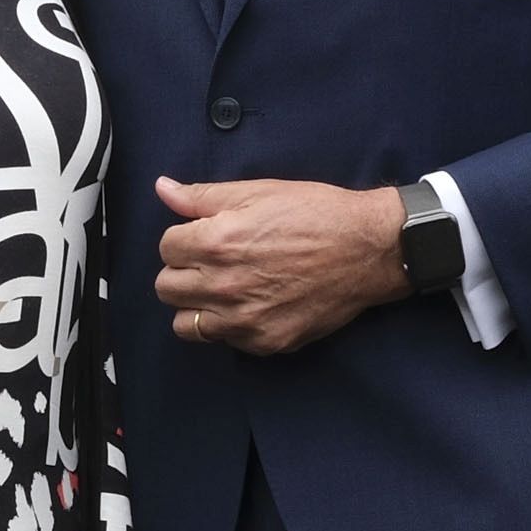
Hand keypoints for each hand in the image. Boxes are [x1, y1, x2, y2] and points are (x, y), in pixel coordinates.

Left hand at [153, 176, 408, 354]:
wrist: (367, 250)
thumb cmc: (316, 213)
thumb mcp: (258, 192)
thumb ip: (203, 196)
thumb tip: (163, 189)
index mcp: (217, 242)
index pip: (166, 248)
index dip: (184, 238)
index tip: (205, 236)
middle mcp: (224, 285)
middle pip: (166, 287)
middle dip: (183, 271)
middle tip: (210, 263)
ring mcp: (244, 319)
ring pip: (185, 324)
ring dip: (196, 305)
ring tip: (222, 289)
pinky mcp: (265, 341)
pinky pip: (224, 341)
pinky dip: (229, 325)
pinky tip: (252, 304)